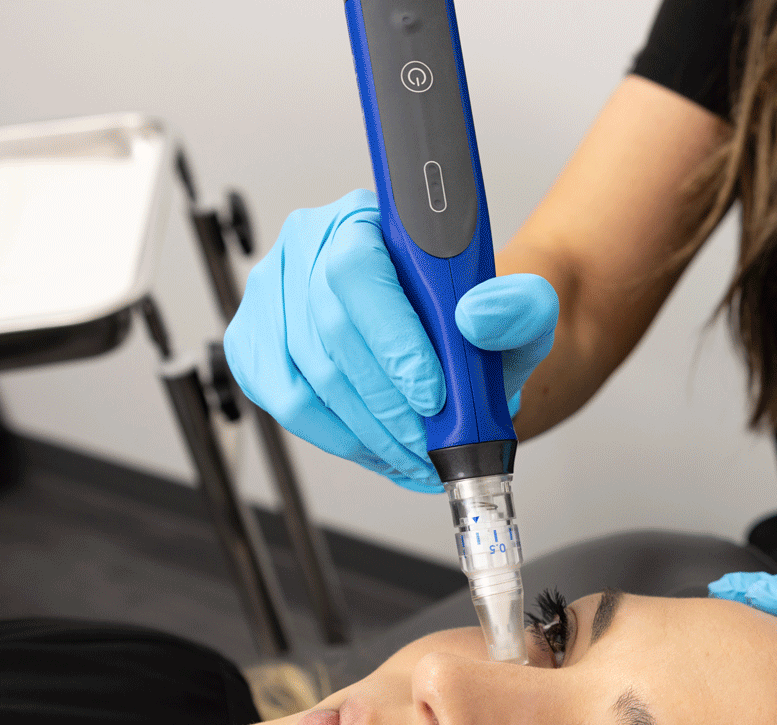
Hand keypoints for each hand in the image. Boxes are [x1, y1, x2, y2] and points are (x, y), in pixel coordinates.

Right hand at [224, 189, 556, 492]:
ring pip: (305, 377)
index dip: (392, 339)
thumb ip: (519, 309)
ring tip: (412, 454)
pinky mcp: (255, 345)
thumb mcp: (521, 313)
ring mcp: (272, 296)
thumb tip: (476, 317)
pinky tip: (378, 448)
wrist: (457, 347)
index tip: (432, 395)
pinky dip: (337, 437)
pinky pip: (285, 403)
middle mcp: (306, 246)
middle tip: (428, 444)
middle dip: (386, 404)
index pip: (357, 270)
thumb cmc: (477, 322)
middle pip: (328, 332)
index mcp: (364, 219)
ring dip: (366, 431)